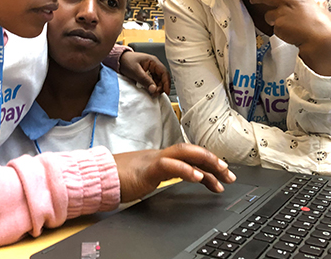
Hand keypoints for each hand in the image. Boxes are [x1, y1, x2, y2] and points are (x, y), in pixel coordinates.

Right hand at [114, 143, 235, 201]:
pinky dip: (186, 170)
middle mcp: (162, 155)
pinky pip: (170, 166)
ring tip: (221, 173)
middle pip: (193, 151)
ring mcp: (155, 160)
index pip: (191, 156)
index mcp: (163, 158)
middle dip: (214, 161)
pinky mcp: (148, 168)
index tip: (224, 174)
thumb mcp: (149, 177)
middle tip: (229, 174)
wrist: (100, 176)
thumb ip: (165, 175)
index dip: (209, 163)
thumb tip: (182, 179)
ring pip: (185, 153)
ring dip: (206, 162)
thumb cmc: (121, 178)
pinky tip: (198, 177)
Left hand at [119, 51, 170, 96]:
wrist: (119, 60)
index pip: (164, 73)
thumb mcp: (136, 72)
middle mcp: (154, 65)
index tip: (166, 91)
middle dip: (161, 87)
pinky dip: (152, 87)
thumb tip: (154, 89)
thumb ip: (145, 80)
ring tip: (152, 93)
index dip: (166, 83)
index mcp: (153, 61)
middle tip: (156, 94)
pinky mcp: (147, 74)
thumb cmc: (126, 61)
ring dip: (157, 88)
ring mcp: (151, 70)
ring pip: (158, 81)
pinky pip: (153, 81)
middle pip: (162, 78)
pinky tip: (150, 90)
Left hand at [250, 0, 330, 75]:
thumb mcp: (322, 10)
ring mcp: (281, 13)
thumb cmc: (324, 26)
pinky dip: (279, 31)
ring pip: (268, 14)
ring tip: (284, 26)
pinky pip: (274, 28)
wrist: (320, 38)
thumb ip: (318, 5)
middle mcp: (288, 2)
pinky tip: (288, 33)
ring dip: (272, 20)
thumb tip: (321, 4)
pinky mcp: (278, 25)